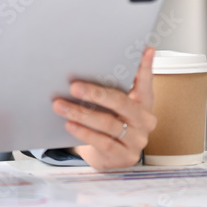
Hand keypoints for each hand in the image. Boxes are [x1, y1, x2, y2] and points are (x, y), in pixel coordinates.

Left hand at [52, 47, 156, 170]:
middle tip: (74, 86)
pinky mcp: (124, 156)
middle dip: (95, 94)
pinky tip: (70, 124)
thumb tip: (108, 59)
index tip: (145, 49)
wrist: (111, 156)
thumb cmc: (113, 122)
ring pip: (107, 124)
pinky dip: (84, 132)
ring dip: (81, 114)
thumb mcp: (118, 104)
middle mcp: (145, 121)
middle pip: (121, 103)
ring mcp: (136, 140)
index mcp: (145, 103)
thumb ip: (117, 84)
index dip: (146, 66)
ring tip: (61, 106)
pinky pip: (102, 142)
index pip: (146, 82)